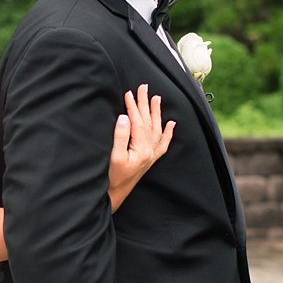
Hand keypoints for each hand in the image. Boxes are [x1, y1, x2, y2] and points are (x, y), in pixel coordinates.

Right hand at [107, 84, 173, 211]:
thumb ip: (120, 136)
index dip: (133, 106)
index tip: (129, 93)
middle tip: (143, 88)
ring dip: (156, 113)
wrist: (116, 195)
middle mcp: (150, 150)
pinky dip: (168, 133)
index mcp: (141, 148)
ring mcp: (152, 155)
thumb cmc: (111, 177)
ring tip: (156, 98)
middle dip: (145, 104)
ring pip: (157, 129)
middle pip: (149, 122)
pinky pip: (163, 144)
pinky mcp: (151, 159)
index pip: (138, 122)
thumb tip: (125, 117)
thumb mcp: (113, 156)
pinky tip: (171, 124)